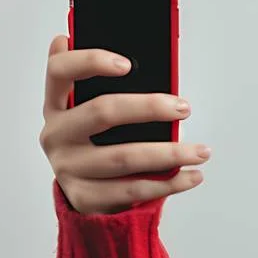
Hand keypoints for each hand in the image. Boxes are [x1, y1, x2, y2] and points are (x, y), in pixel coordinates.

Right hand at [39, 34, 209, 214]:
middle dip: (149, 107)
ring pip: (124, 157)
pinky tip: (191, 176)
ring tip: (201, 151)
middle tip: (183, 108)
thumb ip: (108, 84)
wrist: (84, 191)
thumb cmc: (97, 140)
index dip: (90, 61)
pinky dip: (168, 184)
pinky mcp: (83, 196)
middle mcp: (56, 134)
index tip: (127, 64)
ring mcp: (67, 167)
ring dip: (170, 153)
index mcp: (56, 104)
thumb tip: (141, 62)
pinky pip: (132, 189)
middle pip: (102, 112)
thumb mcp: (94, 110)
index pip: (60, 71)